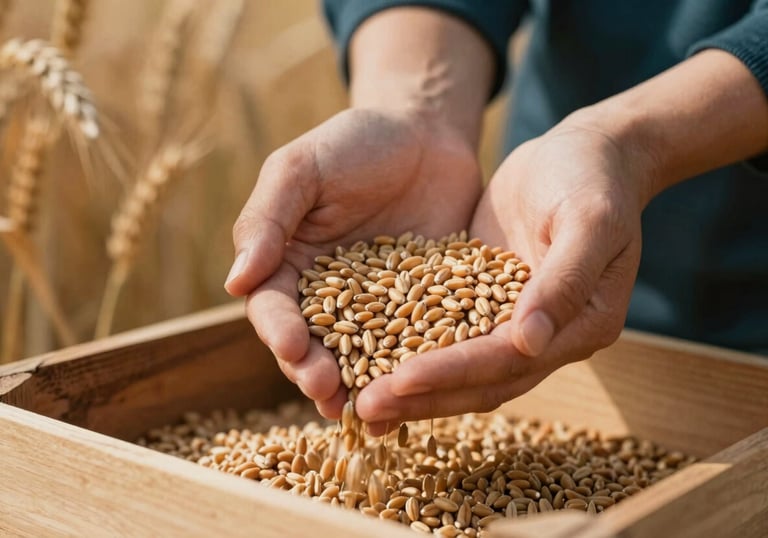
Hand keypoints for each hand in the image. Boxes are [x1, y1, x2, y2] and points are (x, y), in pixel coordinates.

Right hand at [225, 108, 481, 417]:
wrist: (424, 135)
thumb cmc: (355, 144)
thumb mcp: (302, 168)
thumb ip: (267, 219)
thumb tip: (235, 283)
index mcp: (287, 264)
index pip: (273, 308)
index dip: (279, 331)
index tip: (294, 348)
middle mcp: (326, 296)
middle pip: (312, 346)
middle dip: (315, 373)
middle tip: (329, 394)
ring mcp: (375, 308)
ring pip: (361, 358)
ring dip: (360, 388)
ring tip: (370, 414)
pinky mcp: (420, 310)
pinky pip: (414, 345)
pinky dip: (412, 372)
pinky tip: (420, 393)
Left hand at [355, 124, 648, 433]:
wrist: (586, 153)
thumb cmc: (593, 176)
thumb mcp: (588, 219)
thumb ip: (564, 280)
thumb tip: (529, 343)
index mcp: (581, 325)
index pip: (506, 361)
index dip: (452, 372)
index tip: (398, 382)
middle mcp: (548, 337)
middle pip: (479, 381)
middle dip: (421, 397)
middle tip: (362, 410)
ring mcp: (515, 323)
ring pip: (459, 369)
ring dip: (412, 389)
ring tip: (356, 403)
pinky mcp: (486, 302)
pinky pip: (446, 335)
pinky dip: (412, 352)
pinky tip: (369, 359)